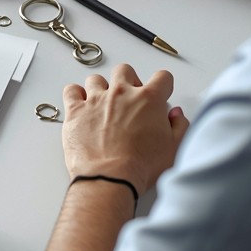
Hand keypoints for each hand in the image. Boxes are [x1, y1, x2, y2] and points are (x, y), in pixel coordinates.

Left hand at [61, 65, 187, 195]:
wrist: (110, 179)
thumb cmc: (141, 166)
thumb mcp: (174, 149)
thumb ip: (179, 126)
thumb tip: (176, 114)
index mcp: (149, 99)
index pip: (162, 77)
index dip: (163, 87)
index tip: (159, 96)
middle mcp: (121, 93)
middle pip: (125, 71)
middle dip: (128, 82)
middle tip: (129, 101)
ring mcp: (96, 100)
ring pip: (96, 80)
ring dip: (100, 90)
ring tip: (103, 108)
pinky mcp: (75, 110)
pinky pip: (71, 90)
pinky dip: (75, 95)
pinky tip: (82, 107)